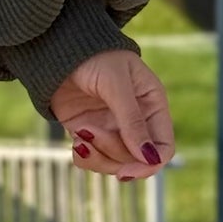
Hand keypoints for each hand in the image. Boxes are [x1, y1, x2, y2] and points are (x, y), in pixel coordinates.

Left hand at [51, 50, 173, 180]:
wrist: (60, 50)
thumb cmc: (95, 57)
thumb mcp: (116, 85)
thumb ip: (132, 121)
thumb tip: (149, 158)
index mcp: (153, 106)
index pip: (163, 148)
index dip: (149, 165)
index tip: (125, 171)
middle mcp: (137, 122)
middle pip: (136, 160)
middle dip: (112, 152)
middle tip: (88, 132)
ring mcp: (113, 130)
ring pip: (114, 164)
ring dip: (96, 156)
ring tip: (80, 134)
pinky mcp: (91, 134)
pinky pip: (93, 160)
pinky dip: (83, 157)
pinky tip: (75, 140)